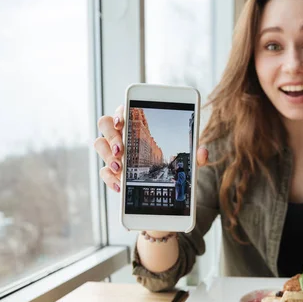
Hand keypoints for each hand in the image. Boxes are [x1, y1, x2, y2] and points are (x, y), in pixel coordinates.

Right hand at [94, 105, 209, 192]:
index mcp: (139, 125)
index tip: (122, 122)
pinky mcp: (113, 172)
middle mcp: (123, 135)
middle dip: (111, 136)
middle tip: (122, 149)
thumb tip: (203, 152)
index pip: (123, 110)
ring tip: (120, 167)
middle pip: (105, 124)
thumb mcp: (189, 161)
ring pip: (100, 145)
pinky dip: (109, 178)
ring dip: (107, 155)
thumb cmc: (177, 167)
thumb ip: (195, 155)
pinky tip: (120, 185)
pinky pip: (104, 171)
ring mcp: (115, 153)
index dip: (118, 113)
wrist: (168, 191)